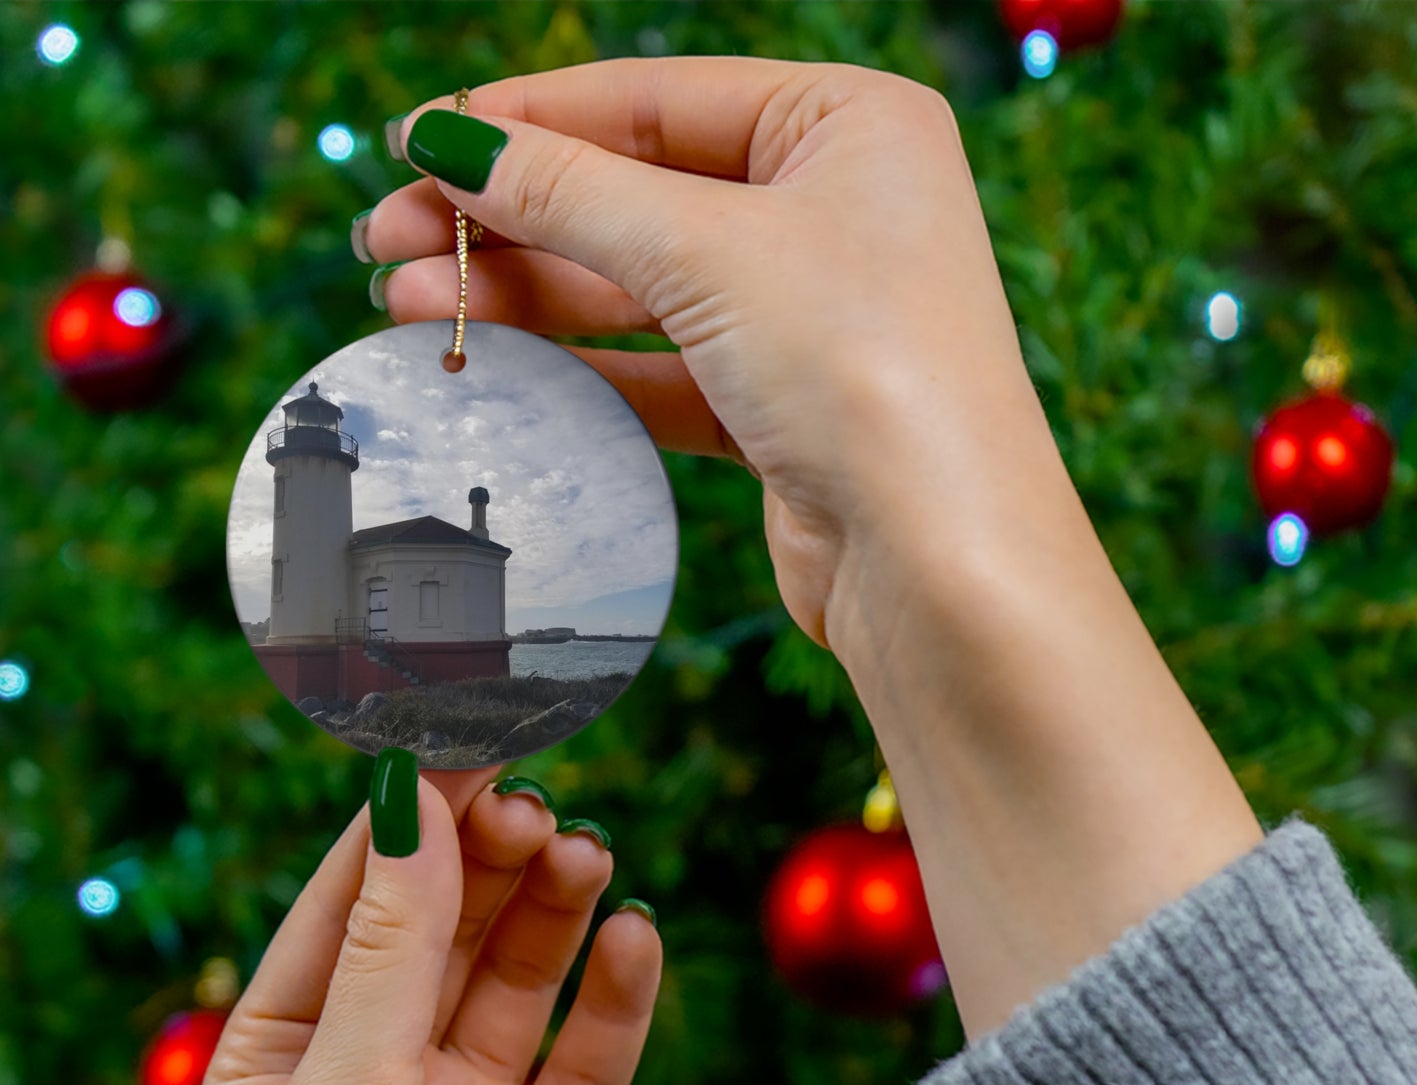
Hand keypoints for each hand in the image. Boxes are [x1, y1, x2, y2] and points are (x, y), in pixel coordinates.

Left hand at [201, 764, 661, 1084]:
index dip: (410, 818)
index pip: (353, 898)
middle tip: (537, 807)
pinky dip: (617, 994)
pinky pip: (591, 1054)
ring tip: (587, 856)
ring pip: (521, 975)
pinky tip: (635, 940)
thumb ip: (391, 945)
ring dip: (555, 910)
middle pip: (447, 925)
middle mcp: (380, 1071)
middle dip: (490, 860)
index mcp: (289, 1051)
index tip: (467, 740)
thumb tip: (412, 799)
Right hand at [361, 56, 1057, 656]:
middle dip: (509, 218)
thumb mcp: (707, 251)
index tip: (417, 142)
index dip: (528, 119)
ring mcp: (809, 314)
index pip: (656, 99)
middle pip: (637, 194)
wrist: (938, 561)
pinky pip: (661, 369)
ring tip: (407, 305)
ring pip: (639, 288)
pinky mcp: (782, 407)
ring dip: (525, 296)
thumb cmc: (864, 370)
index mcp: (848, 125)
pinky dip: (579, 368)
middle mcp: (835, 210)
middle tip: (387, 240)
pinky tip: (492, 363)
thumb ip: (572, 193)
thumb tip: (452, 142)